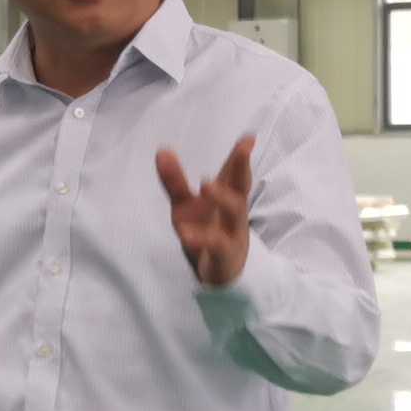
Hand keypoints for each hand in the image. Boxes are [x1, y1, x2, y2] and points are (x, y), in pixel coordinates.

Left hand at [154, 134, 255, 288]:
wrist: (218, 272)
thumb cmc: (206, 231)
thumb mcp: (186, 205)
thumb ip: (175, 180)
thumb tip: (162, 150)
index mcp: (227, 196)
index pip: (235, 172)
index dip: (241, 155)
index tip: (249, 137)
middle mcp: (234, 212)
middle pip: (241, 186)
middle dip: (242, 167)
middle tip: (242, 150)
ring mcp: (233, 233)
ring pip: (235, 212)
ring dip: (222, 197)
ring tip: (205, 184)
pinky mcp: (224, 255)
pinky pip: (217, 245)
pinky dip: (201, 239)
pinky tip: (185, 233)